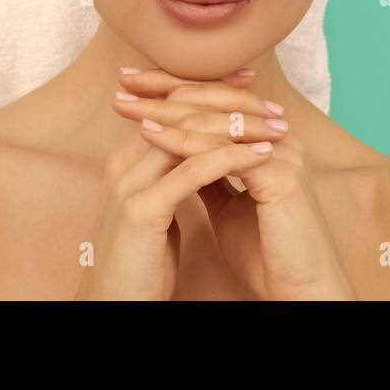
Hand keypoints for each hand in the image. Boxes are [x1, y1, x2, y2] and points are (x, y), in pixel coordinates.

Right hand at [75, 69, 276, 299]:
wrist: (113, 307)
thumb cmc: (139, 267)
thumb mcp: (156, 213)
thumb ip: (170, 182)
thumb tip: (196, 163)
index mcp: (126, 161)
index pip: (171, 112)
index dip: (208, 94)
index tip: (244, 83)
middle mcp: (124, 163)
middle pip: (181, 115)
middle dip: (226, 100)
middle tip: (263, 91)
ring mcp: (130, 184)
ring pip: (192, 137)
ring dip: (239, 126)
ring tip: (275, 122)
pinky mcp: (143, 209)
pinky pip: (196, 172)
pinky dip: (234, 158)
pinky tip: (264, 153)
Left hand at [113, 67, 358, 299]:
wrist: (296, 290)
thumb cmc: (266, 253)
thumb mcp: (228, 206)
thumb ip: (209, 176)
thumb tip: (178, 153)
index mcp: (268, 140)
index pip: (217, 103)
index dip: (175, 93)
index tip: (133, 88)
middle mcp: (278, 137)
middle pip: (215, 101)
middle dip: (165, 91)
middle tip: (124, 80)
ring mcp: (282, 151)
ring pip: (215, 122)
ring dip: (166, 111)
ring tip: (129, 104)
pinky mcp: (279, 173)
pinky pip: (222, 150)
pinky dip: (182, 141)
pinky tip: (150, 135)